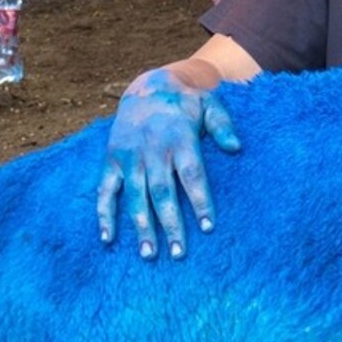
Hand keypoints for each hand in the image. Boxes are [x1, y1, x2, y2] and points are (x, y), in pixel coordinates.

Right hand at [96, 67, 239, 258]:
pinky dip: (104, 214)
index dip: (200, 201)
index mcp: (179, 138)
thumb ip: (223, 125)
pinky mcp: (112, 160)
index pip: (192, 174)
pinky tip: (109, 238)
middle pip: (163, 192)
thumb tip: (237, 147)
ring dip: (141, 226)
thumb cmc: (185, 103)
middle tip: (179, 253)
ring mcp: (129, 157)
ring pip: (135, 196)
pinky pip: (105, 190)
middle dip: (170, 224)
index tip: (208, 227)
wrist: (147, 87)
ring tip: (149, 254)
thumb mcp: (209, 104)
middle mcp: (152, 150)